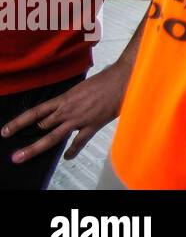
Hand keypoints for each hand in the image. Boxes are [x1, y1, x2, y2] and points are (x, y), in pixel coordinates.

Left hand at [1, 64, 129, 163]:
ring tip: (23, 156)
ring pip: (52, 136)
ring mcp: (79, 119)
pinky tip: (67, 157)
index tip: (6, 131)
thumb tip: (67, 104)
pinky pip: (79, 142)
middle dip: (28, 139)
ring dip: (36, 147)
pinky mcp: (92, 125)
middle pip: (42, 126)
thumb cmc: (105, 79)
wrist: (122, 79)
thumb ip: (72, 99)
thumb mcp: (82, 87)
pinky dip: (72, 150)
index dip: (19, 122)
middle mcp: (67, 110)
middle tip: (16, 153)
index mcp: (64, 98)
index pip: (36, 112)